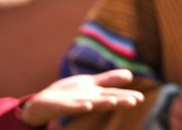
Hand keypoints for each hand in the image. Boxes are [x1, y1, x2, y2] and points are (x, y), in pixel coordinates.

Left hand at [21, 69, 143, 126]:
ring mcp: (75, 103)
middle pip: (106, 99)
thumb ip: (108, 80)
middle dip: (120, 101)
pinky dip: (80, 106)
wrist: (41, 103)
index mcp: (96, 94)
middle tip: (134, 102)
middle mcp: (88, 100)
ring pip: (92, 103)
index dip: (127, 96)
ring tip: (114, 102)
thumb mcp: (90, 84)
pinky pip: (71, 106)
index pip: (114, 94)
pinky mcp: (61, 105)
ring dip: (103, 104)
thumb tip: (130, 75)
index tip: (140, 98)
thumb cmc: (67, 94)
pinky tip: (88, 105)